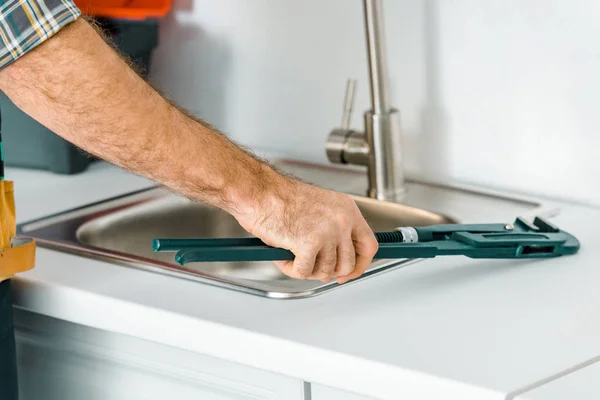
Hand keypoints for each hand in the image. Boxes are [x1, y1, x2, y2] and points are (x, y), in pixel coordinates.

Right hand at [234, 176, 378, 283]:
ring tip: (292, 255)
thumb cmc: (279, 198)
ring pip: (326, 271)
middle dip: (328, 271)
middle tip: (311, 266)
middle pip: (347, 264)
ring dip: (307, 270)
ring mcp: (327, 232)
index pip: (369, 245)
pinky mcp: (309, 243)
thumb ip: (335, 231)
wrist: (259, 190)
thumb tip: (337, 258)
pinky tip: (283, 255)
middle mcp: (342, 220)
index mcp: (347, 209)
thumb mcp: (320, 209)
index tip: (348, 273)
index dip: (360, 265)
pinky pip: (304, 272)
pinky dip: (291, 269)